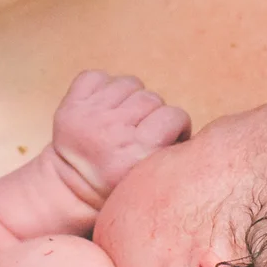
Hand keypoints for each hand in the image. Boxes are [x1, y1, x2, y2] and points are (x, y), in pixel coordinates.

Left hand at [50, 70, 190, 196]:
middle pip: (152, 98)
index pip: (174, 115)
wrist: (71, 190)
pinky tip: (104, 108)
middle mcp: (112, 131)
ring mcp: (89, 116)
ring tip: (124, 119)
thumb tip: (195, 131)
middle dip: (152, 114)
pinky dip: (103, 87)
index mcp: (137, 153)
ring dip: (130, 98)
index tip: (167, 137)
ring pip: (129, 83)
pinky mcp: (71, 106)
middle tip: (143, 132)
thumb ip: (175, 155)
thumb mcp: (155, 181)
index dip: (175, 126)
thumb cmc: (120, 186)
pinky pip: (96, 77)